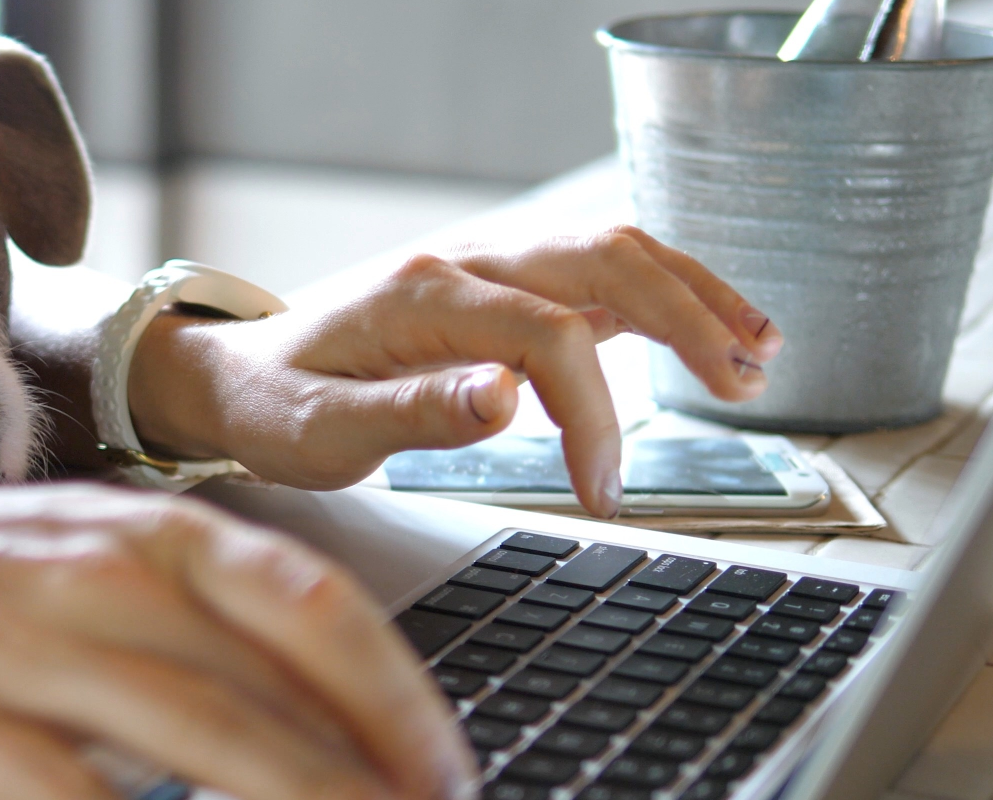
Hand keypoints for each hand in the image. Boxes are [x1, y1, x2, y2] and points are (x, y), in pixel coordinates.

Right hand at [0, 475, 475, 799]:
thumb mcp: (88, 560)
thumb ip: (196, 622)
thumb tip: (313, 711)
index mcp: (149, 533)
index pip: (316, 609)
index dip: (400, 701)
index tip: (445, 771)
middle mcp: (106, 578)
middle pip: (279, 687)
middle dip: (376, 777)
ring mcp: (34, 651)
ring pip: (209, 744)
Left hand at [128, 225, 783, 516]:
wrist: (235, 373)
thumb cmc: (273, 405)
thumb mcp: (319, 432)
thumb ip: (411, 414)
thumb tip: (505, 398)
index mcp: (423, 298)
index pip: (547, 334)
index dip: (593, 412)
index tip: (603, 488)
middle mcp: (464, 265)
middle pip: (602, 259)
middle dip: (685, 318)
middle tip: (743, 387)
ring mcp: (485, 269)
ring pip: (610, 252)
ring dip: (690, 294)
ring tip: (758, 352)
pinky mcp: (497, 291)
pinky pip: (593, 273)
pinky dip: (661, 296)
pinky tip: (711, 332)